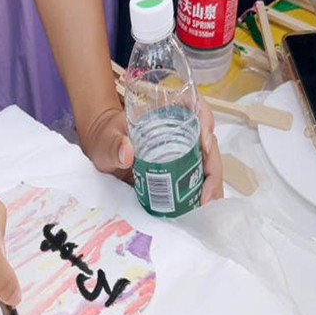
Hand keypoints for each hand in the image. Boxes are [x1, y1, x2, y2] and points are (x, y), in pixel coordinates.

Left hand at [79, 97, 222, 204]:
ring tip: (206, 206)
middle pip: (208, 143)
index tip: (205, 144)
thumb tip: (127, 152)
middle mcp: (181, 131)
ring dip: (212, 185)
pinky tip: (201, 208)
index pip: (195, 106)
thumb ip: (114, 145)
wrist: (102, 152)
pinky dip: (203, 193)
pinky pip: (198, 178)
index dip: (206, 120)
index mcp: (166, 115)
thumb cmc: (105, 138)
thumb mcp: (107, 139)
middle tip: (207, 195)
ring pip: (208, 163)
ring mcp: (183, 151)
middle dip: (213, 169)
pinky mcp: (180, 169)